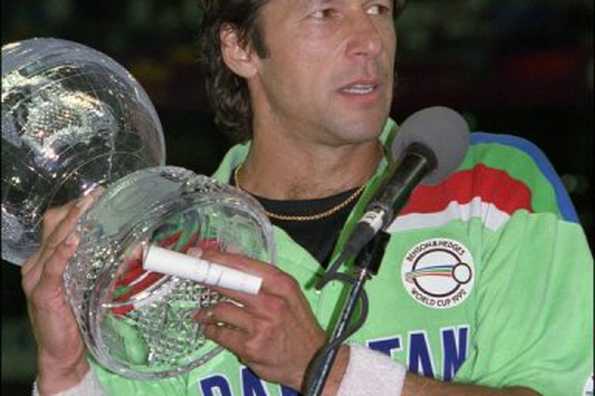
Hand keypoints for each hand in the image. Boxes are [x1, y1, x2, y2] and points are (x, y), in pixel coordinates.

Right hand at [21, 191, 99, 393]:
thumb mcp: (91, 284)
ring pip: (54, 242)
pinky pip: (52, 268)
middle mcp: (38, 264)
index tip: (96, 195)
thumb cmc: (77, 316)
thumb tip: (133, 247)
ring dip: (72, 224)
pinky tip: (73, 241)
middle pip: (53, 227)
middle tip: (96, 195)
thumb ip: (104, 265)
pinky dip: (63, 253)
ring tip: (87, 208)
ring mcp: (37, 278)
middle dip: (75, 209)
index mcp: (48, 258)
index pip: (57, 224)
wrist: (62, 351)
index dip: (74, 208)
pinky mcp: (43, 293)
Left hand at [193, 248, 326, 390]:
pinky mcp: (250, 346)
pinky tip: (212, 329)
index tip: (201, 256)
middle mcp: (272, 302)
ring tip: (203, 314)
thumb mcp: (289, 293)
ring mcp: (260, 325)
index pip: (245, 266)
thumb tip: (231, 253)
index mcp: (282, 285)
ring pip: (221, 310)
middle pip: (229, 284)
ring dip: (207, 311)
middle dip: (207, 279)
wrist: (313, 361)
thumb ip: (262, 276)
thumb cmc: (298, 324)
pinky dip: (212, 330)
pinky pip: (220, 333)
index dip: (219, 260)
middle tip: (194, 278)